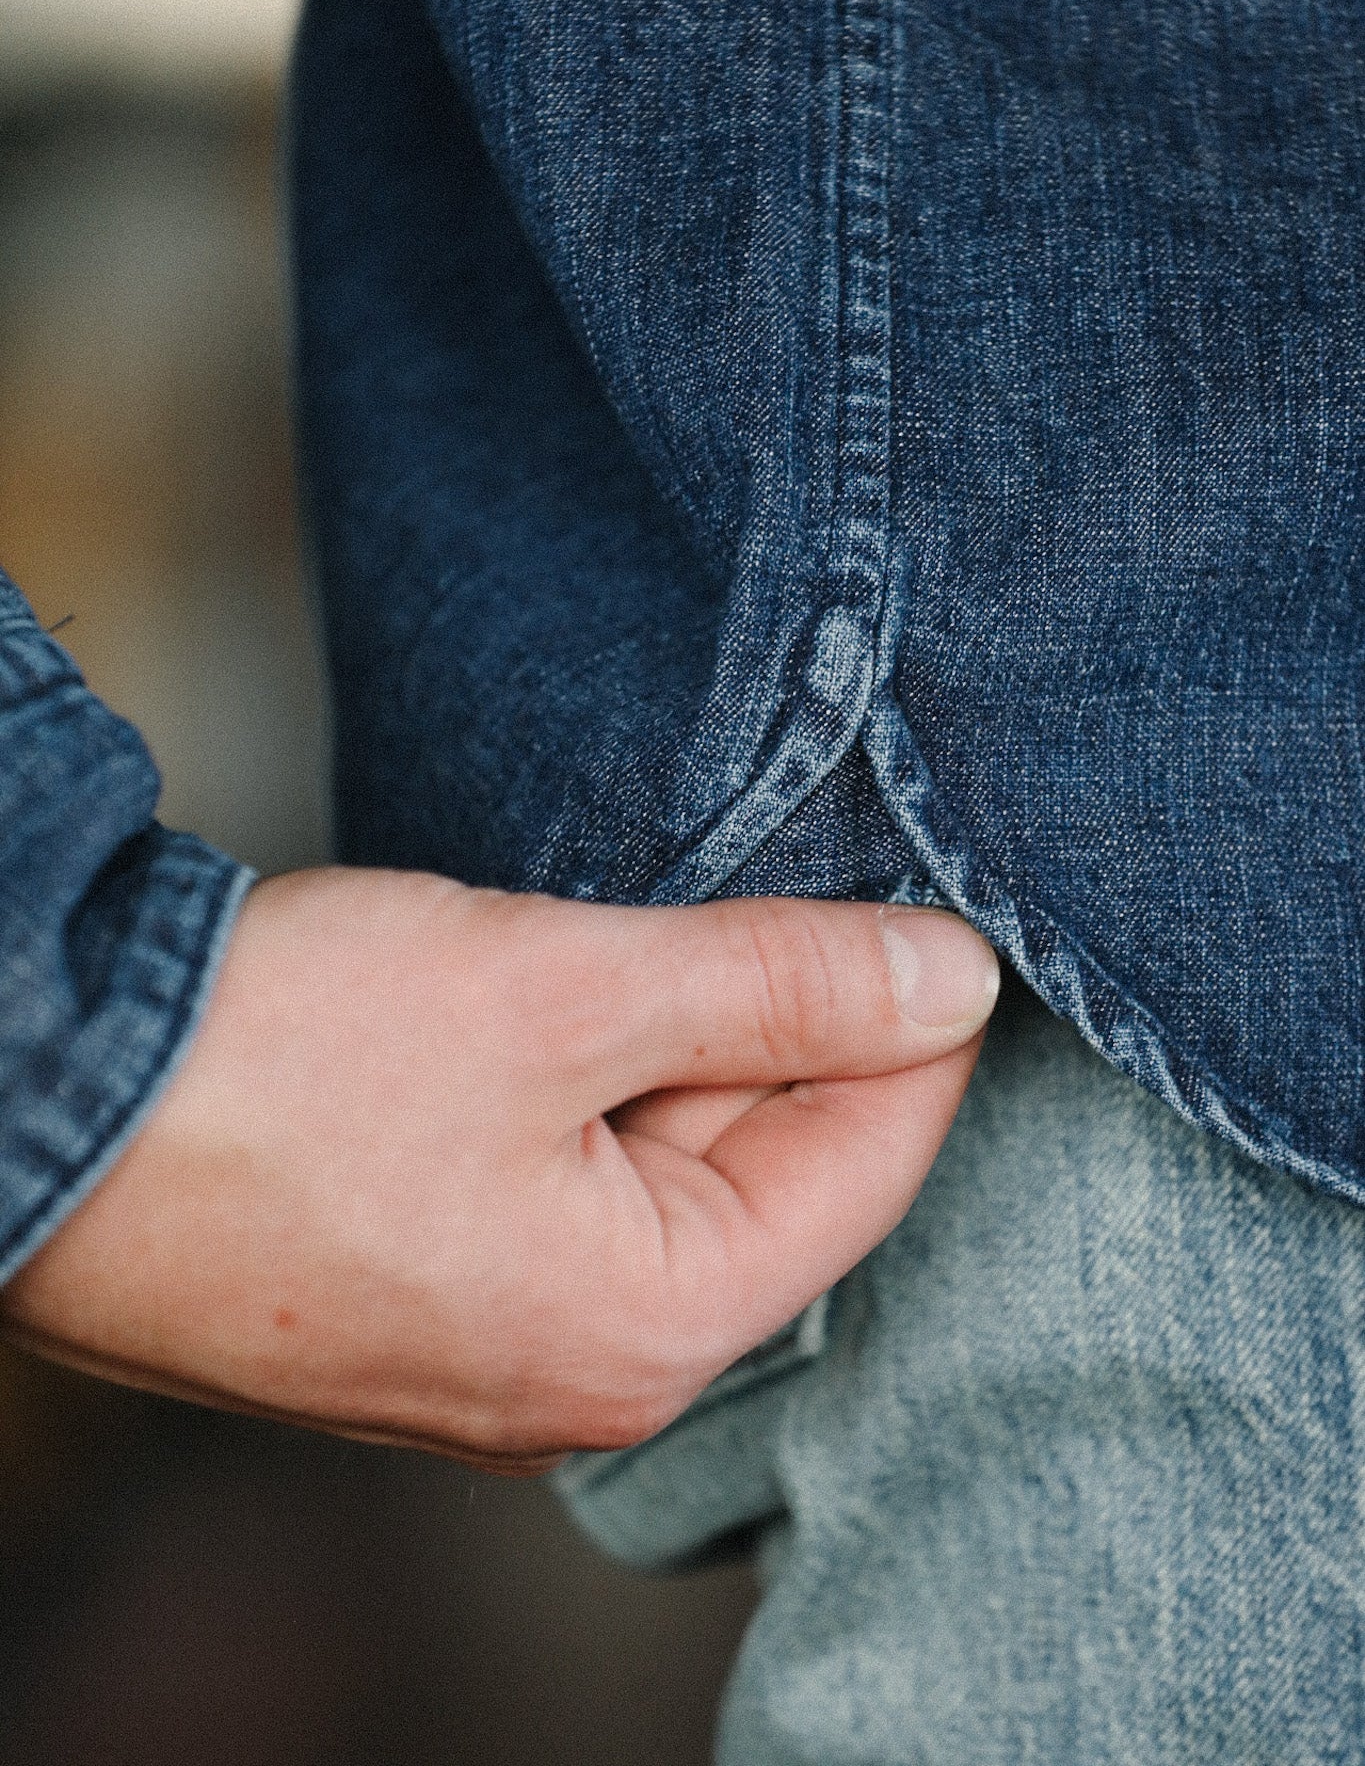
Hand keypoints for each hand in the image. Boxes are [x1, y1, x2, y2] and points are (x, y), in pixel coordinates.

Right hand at [0, 869, 997, 1471]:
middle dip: (765, 1020)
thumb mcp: (563, 992)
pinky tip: (532, 999)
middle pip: (769, 1166)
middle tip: (712, 892)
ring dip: (665, 1038)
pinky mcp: (434, 1287)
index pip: (872, 1164)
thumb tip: (954, 982)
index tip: (921, 901)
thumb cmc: (278, 1070)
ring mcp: (504, 1339)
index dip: (912, 1018)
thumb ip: (776, 984)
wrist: (44, 1107)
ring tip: (591, 945)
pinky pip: (573, 1176)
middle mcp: (589, 1371)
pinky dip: (585, 1076)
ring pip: (665, 1161)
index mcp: (652, 1331)